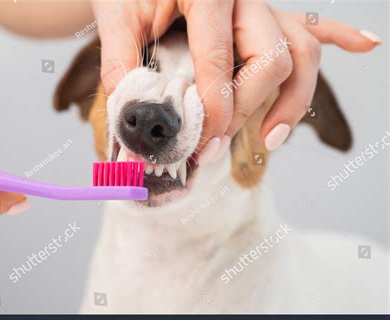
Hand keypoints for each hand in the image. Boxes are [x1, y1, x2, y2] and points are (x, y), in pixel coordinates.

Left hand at [93, 0, 380, 163]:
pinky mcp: (264, 13)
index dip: (214, 110)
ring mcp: (259, 5)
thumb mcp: (116, 20)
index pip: (220, 60)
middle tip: (216, 145)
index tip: (202, 144)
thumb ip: (122, 65)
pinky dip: (341, 36)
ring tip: (273, 139)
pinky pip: (310, 24)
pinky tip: (367, 44)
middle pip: (270, 58)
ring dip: (293, 98)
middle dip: (248, 110)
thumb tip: (133, 120)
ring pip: (300, 49)